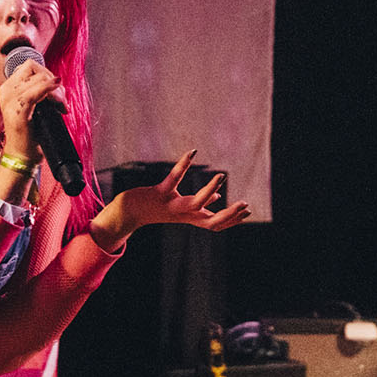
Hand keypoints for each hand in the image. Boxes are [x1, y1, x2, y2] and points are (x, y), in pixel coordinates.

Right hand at [0, 57, 65, 158]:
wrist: (22, 156)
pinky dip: (49, 90)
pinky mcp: (18, 112)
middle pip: (34, 68)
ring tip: (61, 106)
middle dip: (52, 80)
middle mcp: (6, 91)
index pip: (30, 65)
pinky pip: (34, 93)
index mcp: (8, 88)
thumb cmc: (30, 133)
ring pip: (38, 79)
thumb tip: (57, 80)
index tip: (55, 90)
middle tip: (61, 101)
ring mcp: (10, 101)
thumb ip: (40, 91)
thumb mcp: (34, 106)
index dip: (46, 74)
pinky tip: (58, 97)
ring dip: (56, 91)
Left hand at [88, 150, 250, 251]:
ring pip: (196, 202)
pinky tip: (193, 152)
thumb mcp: (179, 206)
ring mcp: (171, 205)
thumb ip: (199, 203)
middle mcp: (183, 214)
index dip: (233, 220)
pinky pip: (174, 179)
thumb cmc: (156, 207)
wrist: (128, 212)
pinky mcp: (159, 193)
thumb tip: (216, 196)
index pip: (215, 224)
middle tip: (245, 204)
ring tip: (221, 175)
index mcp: (189, 217)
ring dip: (209, 189)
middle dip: (229, 215)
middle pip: (211, 221)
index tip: (248, 211)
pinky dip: (183, 165)